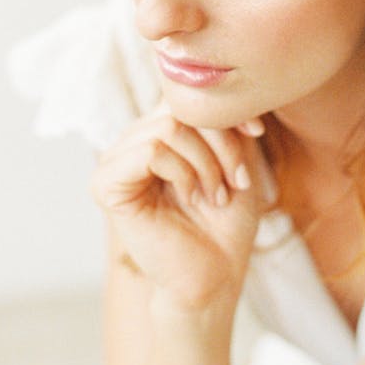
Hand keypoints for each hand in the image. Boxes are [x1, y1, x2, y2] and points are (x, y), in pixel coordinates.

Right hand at [91, 99, 276, 313]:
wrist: (215, 275)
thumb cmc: (226, 222)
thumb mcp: (236, 157)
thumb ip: (225, 121)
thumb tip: (223, 89)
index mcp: (159, 131)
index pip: (187, 96)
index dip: (225, 111)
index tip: (257, 135)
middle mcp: (134, 140)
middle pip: (180, 108)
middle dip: (221, 143)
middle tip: (236, 180)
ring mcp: (117, 160)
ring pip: (168, 127)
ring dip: (205, 162)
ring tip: (215, 193)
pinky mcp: (107, 184)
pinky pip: (150, 150)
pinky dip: (181, 172)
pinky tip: (190, 197)